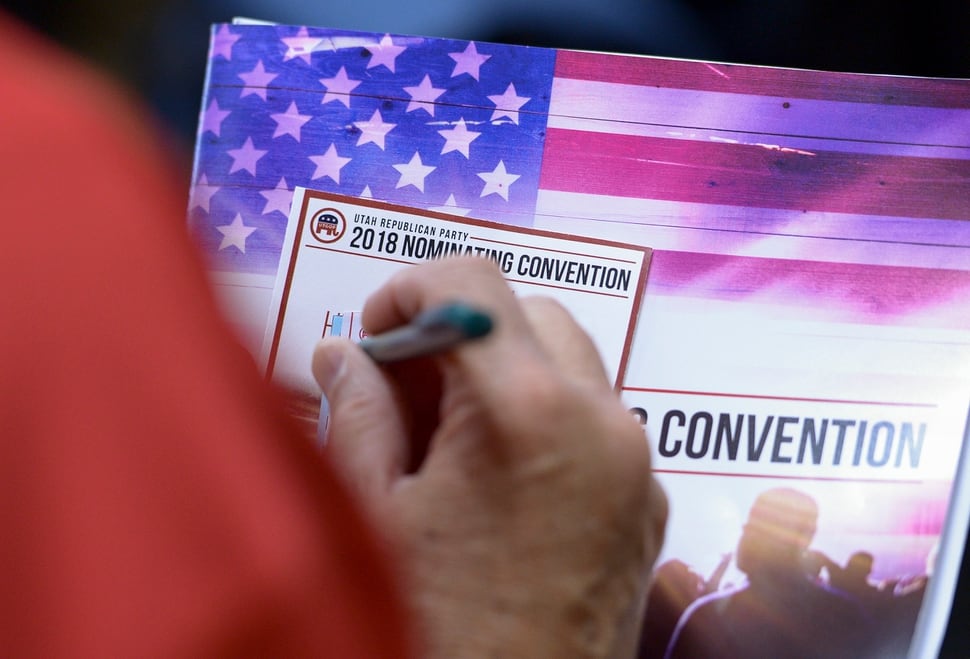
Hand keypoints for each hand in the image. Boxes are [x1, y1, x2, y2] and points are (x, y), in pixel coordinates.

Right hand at [312, 257, 666, 658]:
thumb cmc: (438, 632)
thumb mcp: (373, 515)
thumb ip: (358, 414)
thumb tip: (347, 355)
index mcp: (528, 412)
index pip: (471, 283)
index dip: (408, 290)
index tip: (376, 338)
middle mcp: (602, 425)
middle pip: (529, 314)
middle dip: (461, 332)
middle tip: (406, 390)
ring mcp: (636, 468)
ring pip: (569, 363)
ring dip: (507, 372)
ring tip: (448, 438)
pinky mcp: (648, 508)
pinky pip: (597, 422)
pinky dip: (546, 418)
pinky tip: (498, 479)